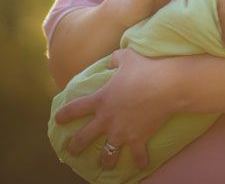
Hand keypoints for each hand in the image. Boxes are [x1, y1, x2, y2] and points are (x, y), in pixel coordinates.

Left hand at [55, 48, 173, 170]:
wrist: (166, 86)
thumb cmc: (145, 69)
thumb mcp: (126, 57)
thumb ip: (115, 59)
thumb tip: (110, 62)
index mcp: (101, 100)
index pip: (76, 108)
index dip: (65, 114)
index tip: (58, 119)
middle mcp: (107, 119)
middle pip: (84, 137)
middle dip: (75, 146)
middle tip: (71, 151)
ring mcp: (121, 132)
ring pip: (108, 153)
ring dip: (106, 160)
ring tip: (105, 165)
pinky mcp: (138, 139)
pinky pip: (137, 155)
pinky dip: (140, 161)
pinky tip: (140, 166)